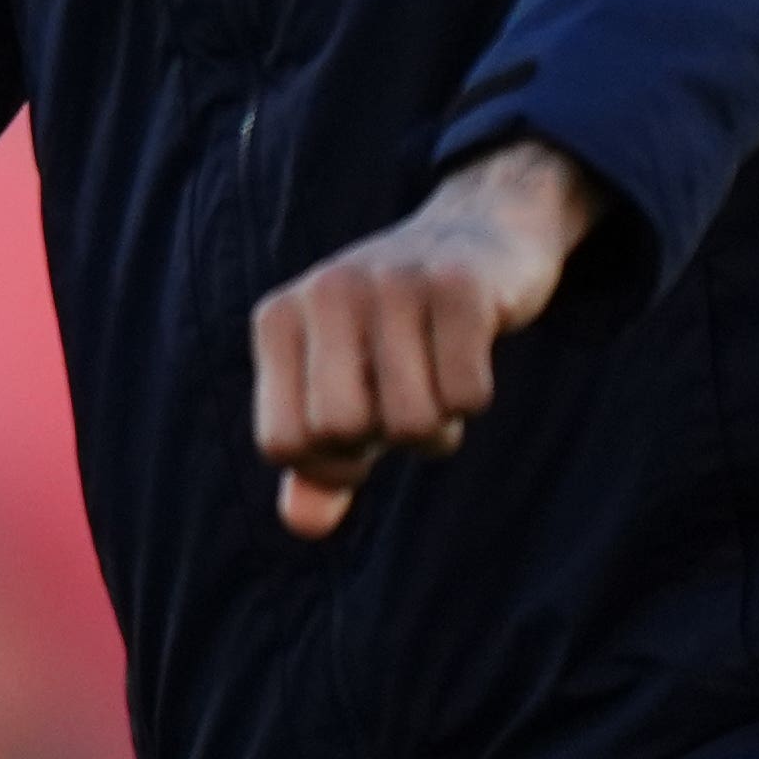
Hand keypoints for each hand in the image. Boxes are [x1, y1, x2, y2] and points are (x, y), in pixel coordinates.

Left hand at [250, 139, 593, 538]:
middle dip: (383, 440)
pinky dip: (474, 395)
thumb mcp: (343, 389)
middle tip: (401, 399)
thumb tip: (304, 525)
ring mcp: (391, 283)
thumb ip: (318, 463)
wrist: (479, 234)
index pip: (282, 443)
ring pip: (412, 421)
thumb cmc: (396, 333)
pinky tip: (469, 352)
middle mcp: (324, 291)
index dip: (329, 464)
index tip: (356, 434)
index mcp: (278, 318)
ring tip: (435, 375)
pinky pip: (468, 396)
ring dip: (438, 424)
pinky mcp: (459, 285)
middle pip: (342, 431)